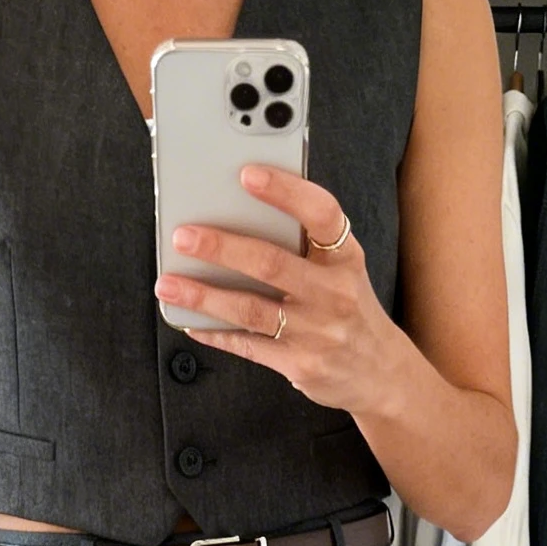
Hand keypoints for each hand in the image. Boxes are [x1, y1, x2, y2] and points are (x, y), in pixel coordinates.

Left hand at [154, 164, 401, 415]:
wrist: (379, 371)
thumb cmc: (348, 307)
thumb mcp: (343, 269)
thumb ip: (306, 244)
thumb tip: (239, 212)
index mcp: (346, 258)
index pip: (321, 214)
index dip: (286, 192)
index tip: (247, 174)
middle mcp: (335, 294)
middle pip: (272, 264)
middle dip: (221, 247)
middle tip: (183, 236)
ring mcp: (317, 333)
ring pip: (250, 309)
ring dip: (203, 296)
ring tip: (168, 285)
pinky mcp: (300, 365)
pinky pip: (248, 346)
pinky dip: (214, 332)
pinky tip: (189, 321)